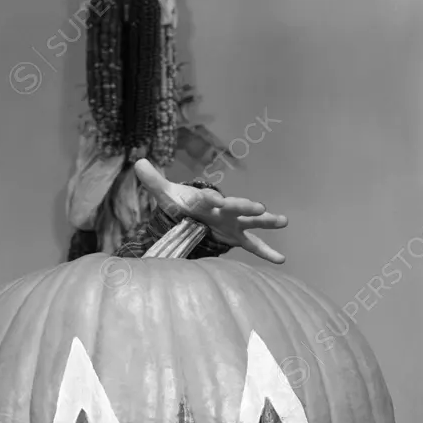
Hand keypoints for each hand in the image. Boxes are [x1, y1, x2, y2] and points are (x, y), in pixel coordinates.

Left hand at [134, 159, 287, 263]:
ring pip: (251, 221)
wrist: (190, 212)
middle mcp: (222, 209)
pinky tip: (281, 260)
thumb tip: (139, 162)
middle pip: (234, 206)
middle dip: (244, 206)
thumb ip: (154, 181)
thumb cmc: (179, 203)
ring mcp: (232, 222)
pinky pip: (253, 245)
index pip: (207, 198)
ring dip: (266, 221)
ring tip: (283, 221)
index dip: (210, 199)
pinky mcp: (236, 236)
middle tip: (259, 207)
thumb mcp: (165, 195)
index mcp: (204, 199)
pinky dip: (266, 252)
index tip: (214, 200)